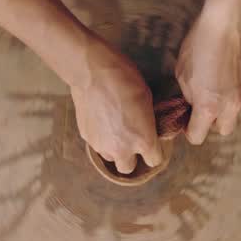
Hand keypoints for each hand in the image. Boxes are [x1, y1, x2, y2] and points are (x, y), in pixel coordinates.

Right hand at [71, 39, 162, 173]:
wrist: (92, 72)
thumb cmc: (126, 79)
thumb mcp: (147, 99)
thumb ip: (149, 122)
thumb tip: (148, 128)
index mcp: (143, 141)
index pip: (154, 160)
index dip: (154, 151)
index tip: (152, 142)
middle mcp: (122, 149)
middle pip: (128, 168)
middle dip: (131, 157)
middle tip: (131, 140)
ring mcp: (101, 145)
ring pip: (110, 157)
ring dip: (115, 148)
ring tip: (114, 130)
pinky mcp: (86, 137)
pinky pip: (97, 144)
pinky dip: (101, 137)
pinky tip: (101, 120)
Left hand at [175, 11, 240, 144]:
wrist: (227, 23)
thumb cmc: (199, 45)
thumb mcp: (182, 73)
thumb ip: (188, 95)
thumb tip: (192, 103)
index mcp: (208, 106)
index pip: (198, 136)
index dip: (189, 130)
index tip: (185, 119)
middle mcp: (229, 106)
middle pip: (221, 131)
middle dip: (210, 124)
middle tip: (200, 108)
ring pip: (232, 115)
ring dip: (222, 110)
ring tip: (212, 90)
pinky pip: (239, 98)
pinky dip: (230, 95)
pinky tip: (222, 78)